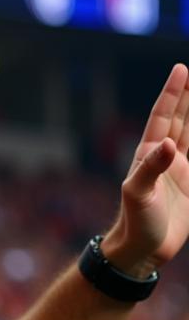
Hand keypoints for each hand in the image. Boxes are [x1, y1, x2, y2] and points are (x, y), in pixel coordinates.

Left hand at [104, 63, 188, 273]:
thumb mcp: (138, 195)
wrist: (142, 250)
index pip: (163, 116)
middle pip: (180, 118)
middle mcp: (165, 158)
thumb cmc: (135, 223)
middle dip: (188, 95)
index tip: (181, 69)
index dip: (172, 93)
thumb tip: (169, 145)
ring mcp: (180, 170)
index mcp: (149, 155)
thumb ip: (151, 169)